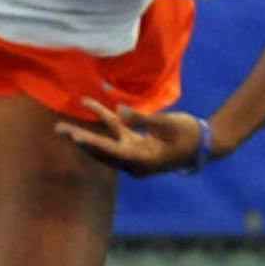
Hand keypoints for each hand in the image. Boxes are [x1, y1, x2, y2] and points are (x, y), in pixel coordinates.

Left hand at [54, 99, 207, 177]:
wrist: (205, 144)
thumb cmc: (188, 134)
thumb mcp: (167, 124)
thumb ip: (143, 119)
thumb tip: (122, 112)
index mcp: (141, 161)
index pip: (111, 152)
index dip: (93, 144)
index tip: (75, 137)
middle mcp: (134, 162)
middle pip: (101, 151)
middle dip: (80, 141)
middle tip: (59, 130)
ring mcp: (134, 153)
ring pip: (104, 143)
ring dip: (86, 132)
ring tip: (62, 126)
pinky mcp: (136, 144)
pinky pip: (116, 132)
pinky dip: (104, 119)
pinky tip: (89, 104)